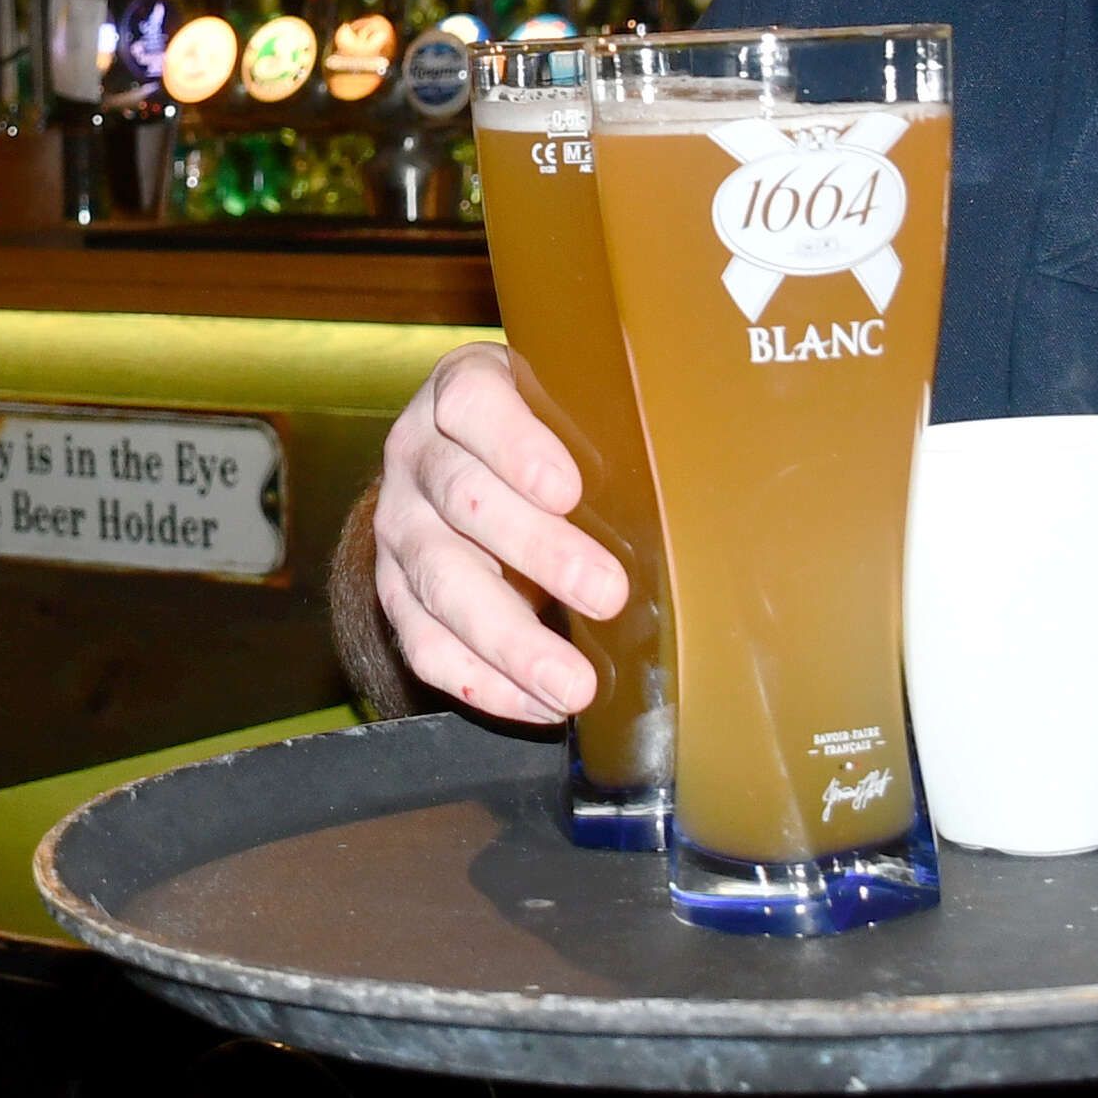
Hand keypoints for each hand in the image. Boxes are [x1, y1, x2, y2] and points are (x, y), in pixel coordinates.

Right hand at [370, 343, 632, 725]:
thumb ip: (607, 429)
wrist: (460, 460)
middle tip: (607, 595)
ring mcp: (400, 527)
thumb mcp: (567, 404)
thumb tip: (702, 481)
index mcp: (459, 392)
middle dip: (537, 552)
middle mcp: (416, 455)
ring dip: (511, 639)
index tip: (568, 489)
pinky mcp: (394, 592)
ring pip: (441, 582)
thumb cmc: (543, 433)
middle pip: (463, 499)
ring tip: (573, 684)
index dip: (515, 445)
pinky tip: (538, 706)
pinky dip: (482, 682)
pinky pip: (425, 644)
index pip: (471, 404)